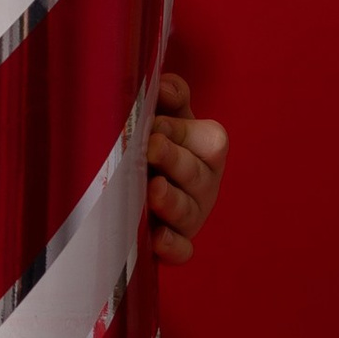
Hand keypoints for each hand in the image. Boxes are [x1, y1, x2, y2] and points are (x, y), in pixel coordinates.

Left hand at [146, 71, 226, 262]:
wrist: (130, 183)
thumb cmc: (153, 139)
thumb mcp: (165, 114)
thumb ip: (170, 97)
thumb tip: (165, 87)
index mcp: (207, 147)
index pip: (207, 140)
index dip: (180, 132)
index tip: (153, 125)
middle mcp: (205, 182)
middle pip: (196, 174)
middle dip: (174, 160)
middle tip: (150, 148)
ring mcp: (192, 215)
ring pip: (188, 212)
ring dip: (171, 201)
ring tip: (152, 190)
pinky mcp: (176, 243)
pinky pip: (181, 250)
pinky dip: (172, 246)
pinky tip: (156, 237)